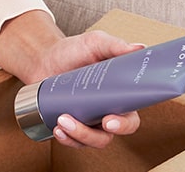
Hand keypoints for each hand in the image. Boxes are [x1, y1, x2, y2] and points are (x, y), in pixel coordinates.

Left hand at [0, 11, 141, 148]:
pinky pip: (74, 141)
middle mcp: (107, 111)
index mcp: (119, 95)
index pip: (130, 117)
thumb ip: (114, 45)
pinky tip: (57, 129)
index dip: (124, 124)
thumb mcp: (94, 43)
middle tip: (81, 124)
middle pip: (111, 134)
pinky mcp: (72, 126)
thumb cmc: (74, 51)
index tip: (109, 120)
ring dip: (79, 135)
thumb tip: (138, 48)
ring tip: (62, 120)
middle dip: (97, 134)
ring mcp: (89, 121)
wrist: (45, 58)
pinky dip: (66, 139)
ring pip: (92, 140)